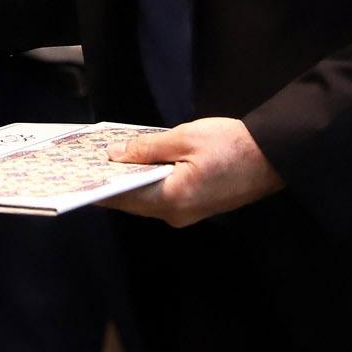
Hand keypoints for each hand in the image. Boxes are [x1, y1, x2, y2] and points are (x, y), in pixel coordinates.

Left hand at [103, 117, 284, 227]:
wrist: (274, 157)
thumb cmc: (233, 145)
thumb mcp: (184, 138)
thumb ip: (146, 148)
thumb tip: (117, 154)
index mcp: (172, 198)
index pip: (122, 196)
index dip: (97, 184)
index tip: (77, 172)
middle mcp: (177, 213)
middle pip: (132, 200)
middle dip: (110, 180)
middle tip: (87, 159)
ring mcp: (188, 213)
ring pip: (146, 199)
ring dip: (129, 180)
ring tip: (109, 157)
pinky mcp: (196, 207)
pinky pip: (162, 196)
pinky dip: (148, 181)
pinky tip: (139, 163)